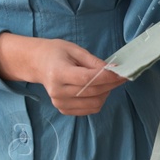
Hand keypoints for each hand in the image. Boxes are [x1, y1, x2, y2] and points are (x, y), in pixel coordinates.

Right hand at [0, 34, 125, 115]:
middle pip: (93, 92)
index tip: (122, 72)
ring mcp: (59, 103)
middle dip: (111, 84)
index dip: (107, 77)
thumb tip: (113, 70)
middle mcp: (57, 91)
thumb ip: (93, 61)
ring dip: (106, 93)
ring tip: (106, 82)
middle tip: (121, 75)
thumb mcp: (74, 49)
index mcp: (58, 73)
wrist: (37, 64)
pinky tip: (97, 90)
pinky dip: (98, 100)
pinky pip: (89, 110)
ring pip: (94, 104)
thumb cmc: (56, 53)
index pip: (87, 79)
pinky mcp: (63, 109)